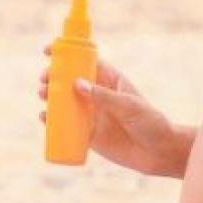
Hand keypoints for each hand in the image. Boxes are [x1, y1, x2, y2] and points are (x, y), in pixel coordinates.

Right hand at [38, 45, 175, 175]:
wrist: (160, 152)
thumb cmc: (150, 123)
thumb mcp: (129, 106)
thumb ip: (104, 96)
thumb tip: (76, 83)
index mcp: (111, 80)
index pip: (86, 61)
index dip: (67, 54)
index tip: (48, 50)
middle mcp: (98, 95)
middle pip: (69, 80)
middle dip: (53, 76)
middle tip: (44, 79)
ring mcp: (92, 114)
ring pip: (64, 102)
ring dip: (49, 97)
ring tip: (43, 96)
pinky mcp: (88, 134)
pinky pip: (65, 125)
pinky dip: (52, 121)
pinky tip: (44, 118)